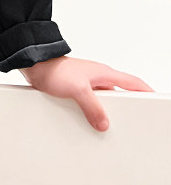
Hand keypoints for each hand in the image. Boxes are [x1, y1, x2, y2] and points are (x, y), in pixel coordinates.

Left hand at [18, 55, 154, 131]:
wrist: (33, 63)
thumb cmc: (54, 68)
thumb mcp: (78, 89)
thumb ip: (93, 107)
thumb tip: (104, 123)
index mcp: (104, 73)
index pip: (133, 83)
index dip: (146, 92)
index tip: (155, 102)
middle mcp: (97, 77)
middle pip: (119, 94)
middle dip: (125, 108)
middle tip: (129, 123)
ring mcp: (86, 83)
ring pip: (102, 100)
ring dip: (103, 111)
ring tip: (104, 124)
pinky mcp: (75, 89)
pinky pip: (89, 103)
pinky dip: (91, 112)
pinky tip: (87, 121)